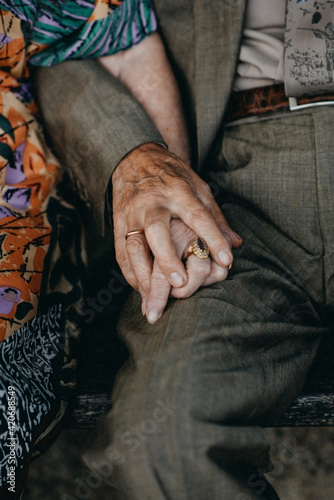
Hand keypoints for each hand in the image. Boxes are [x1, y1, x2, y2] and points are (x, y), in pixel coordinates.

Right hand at [112, 143, 242, 321]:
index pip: (198, 215)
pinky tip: (141, 289)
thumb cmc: (172, 176)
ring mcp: (132, 213)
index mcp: (178, 191)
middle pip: (157, 230)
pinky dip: (130, 273)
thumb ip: (216, 217)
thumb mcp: (198, 187)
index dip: (213, 238)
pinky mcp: (118, 222)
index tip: (226, 261)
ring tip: (154, 297)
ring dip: (143, 273)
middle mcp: (152, 202)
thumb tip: (236, 244)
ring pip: (133, 245)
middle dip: (167, 258)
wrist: (134, 158)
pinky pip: (121, 251)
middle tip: (180, 283)